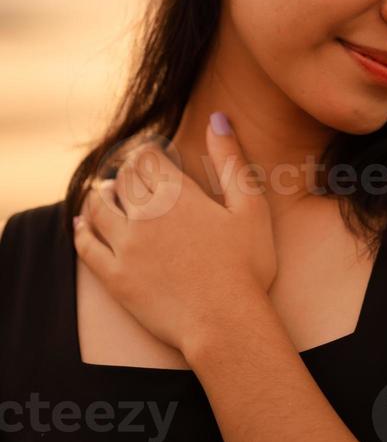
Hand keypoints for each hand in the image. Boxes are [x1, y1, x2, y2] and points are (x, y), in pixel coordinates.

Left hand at [73, 115, 277, 360]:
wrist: (226, 323)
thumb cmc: (247, 265)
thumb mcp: (250, 205)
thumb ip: (231, 159)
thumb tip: (218, 117)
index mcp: (178, 193)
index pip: (148, 157)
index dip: (148, 152)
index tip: (151, 154)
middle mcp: (145, 213)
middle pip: (124, 179)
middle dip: (127, 171)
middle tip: (132, 172)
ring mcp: (126, 246)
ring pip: (99, 207)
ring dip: (101, 194)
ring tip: (105, 191)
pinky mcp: (116, 277)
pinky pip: (86, 247)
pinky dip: (81, 229)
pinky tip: (82, 223)